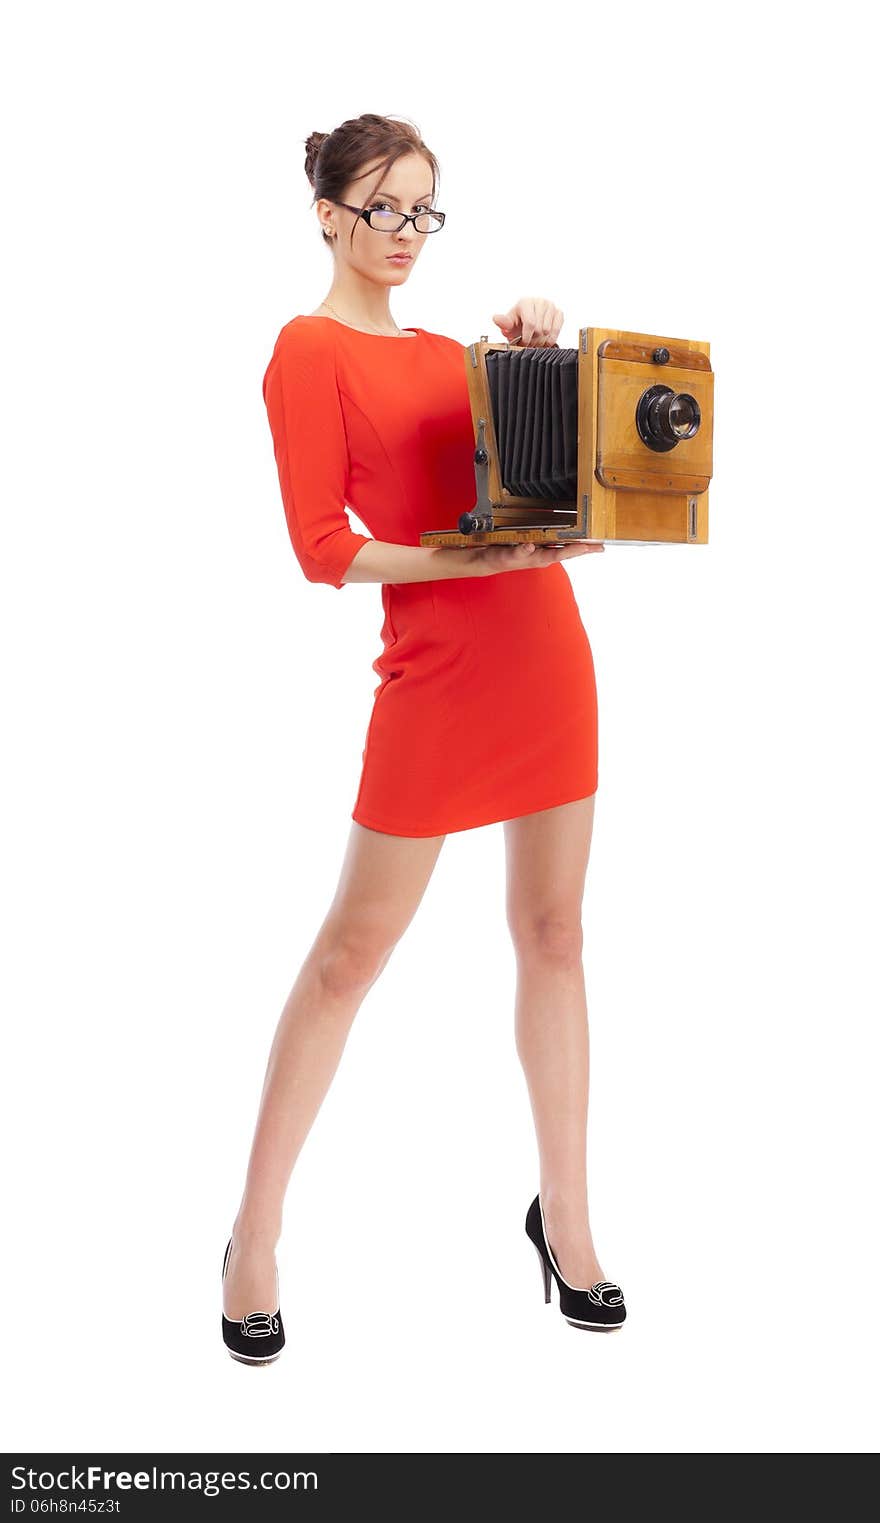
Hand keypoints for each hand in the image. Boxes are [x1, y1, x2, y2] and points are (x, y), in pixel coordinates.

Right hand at [464, 540, 603, 575]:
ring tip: (593, 542)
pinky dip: (567, 540)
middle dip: (586, 549)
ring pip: (565, 547)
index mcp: (540, 558)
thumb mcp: (507, 554)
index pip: (563, 552)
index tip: (592, 546)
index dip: (577, 549)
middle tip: (602, 546)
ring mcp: (542, 552)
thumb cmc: (499, 558)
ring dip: (579, 545)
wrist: (489, 561)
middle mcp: (544, 556)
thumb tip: (530, 546)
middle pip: (569, 551)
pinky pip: (557, 543)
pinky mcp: (538, 547)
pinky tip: (574, 538)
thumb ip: (519, 552)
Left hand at [491, 296, 562, 346]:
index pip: (530, 323)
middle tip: (529, 342)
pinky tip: (546, 340)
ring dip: (541, 339)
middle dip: (533, 339)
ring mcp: (550, 306)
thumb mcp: (509, 323)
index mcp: (526, 302)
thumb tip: (496, 319)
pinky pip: (557, 329)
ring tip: (535, 339)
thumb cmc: (518, 321)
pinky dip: (551, 338)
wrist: (528, 318)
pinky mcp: (559, 313)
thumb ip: (503, 323)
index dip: (526, 337)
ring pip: (548, 331)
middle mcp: (540, 302)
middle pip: (539, 329)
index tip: (523, 343)